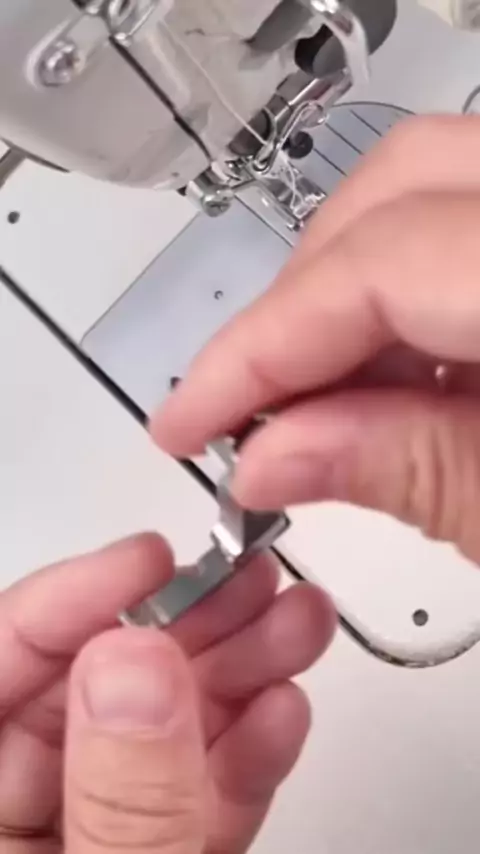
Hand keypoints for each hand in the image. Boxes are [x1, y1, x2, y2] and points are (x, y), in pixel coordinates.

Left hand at [0, 534, 333, 852]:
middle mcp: (27, 823)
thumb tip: (137, 666)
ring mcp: (94, 840)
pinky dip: (243, 750)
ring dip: (234, 673)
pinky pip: (192, 794)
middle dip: (182, 625)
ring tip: (292, 625)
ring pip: (154, 732)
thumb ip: (125, 801)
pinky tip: (280, 708)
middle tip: (246, 580)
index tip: (152, 560)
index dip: (71, 600)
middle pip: (90, 689)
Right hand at [152, 114, 479, 564]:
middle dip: (298, 301)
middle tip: (254, 409)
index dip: (262, 348)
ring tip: (321, 413)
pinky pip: (465, 234)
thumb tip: (273, 457)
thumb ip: (416, 471)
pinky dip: (411, 305)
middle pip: (396, 188)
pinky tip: (399, 385)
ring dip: (350, 304)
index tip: (190, 422)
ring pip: (426, 198)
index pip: (378, 266)